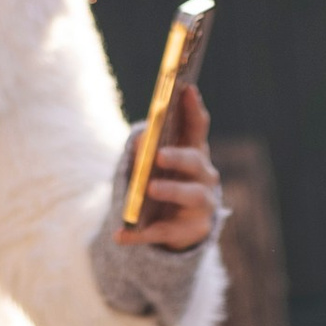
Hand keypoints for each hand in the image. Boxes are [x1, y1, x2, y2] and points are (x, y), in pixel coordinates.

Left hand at [118, 80, 219, 254]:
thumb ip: (148, 147)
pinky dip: (139, 234)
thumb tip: (142, 139)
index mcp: (195, 153)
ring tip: (149, 189)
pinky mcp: (190, 232)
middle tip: (159, 155)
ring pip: (190, 195)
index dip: (194, 109)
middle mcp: (205, 177)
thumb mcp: (156, 163)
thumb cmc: (165, 182)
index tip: (187, 89)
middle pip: (196, 162)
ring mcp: (202, 205)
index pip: (198, 127)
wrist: (175, 226)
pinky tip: (120, 235)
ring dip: (170, 190)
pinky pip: (163, 232)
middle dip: (179, 157)